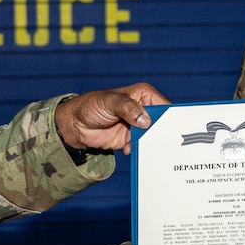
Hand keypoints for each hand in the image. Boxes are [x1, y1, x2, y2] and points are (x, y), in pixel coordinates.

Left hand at [55, 83, 169, 155]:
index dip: (169, 117)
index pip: (164, 106)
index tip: (169, 129)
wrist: (75, 125)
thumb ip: (128, 108)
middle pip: (161, 123)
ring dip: (146, 143)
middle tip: (155, 140)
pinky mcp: (130, 138)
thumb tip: (145, 120)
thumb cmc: (91, 105)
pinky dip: (136, 149)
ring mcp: (137, 125)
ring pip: (151, 137)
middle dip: (158, 133)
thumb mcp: (110, 102)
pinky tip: (126, 149)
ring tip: (135, 144)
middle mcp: (143, 109)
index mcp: (144, 95)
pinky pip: (140, 146)